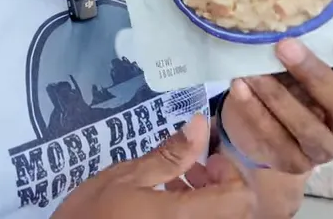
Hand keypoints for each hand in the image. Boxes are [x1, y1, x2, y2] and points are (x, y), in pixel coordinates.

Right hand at [52, 114, 254, 218]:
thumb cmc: (91, 214)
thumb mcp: (126, 177)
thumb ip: (170, 154)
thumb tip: (200, 123)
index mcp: (186, 216)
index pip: (240, 196)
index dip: (231, 172)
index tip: (206, 158)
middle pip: (236, 211)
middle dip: (219, 184)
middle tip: (188, 166)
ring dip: (208, 199)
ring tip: (173, 182)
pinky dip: (194, 213)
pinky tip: (166, 203)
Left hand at [220, 39, 332, 174]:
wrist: (253, 112)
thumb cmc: (284, 69)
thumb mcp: (299, 49)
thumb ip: (306, 35)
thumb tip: (289, 0)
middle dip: (315, 76)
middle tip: (286, 46)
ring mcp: (322, 144)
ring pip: (311, 129)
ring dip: (280, 99)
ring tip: (253, 72)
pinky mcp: (294, 161)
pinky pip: (277, 142)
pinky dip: (256, 113)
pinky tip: (240, 88)